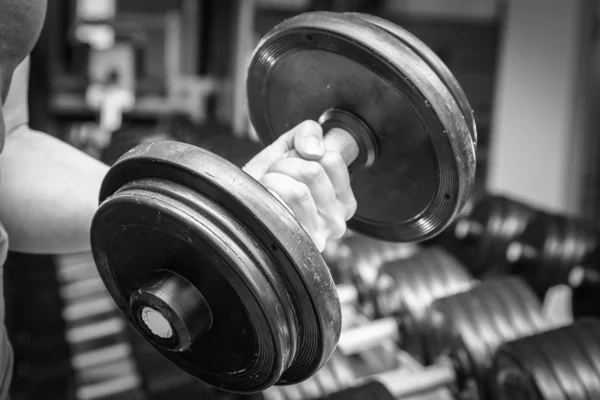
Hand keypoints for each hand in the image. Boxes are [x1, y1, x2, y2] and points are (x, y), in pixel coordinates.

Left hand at [244, 120, 356, 251]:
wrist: (240, 204)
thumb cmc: (267, 181)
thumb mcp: (289, 147)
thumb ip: (308, 133)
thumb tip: (314, 150)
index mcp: (343, 199)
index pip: (333, 159)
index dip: (304, 153)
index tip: (294, 163)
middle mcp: (337, 220)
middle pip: (314, 171)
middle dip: (286, 164)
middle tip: (276, 175)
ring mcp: (319, 234)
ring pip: (299, 190)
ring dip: (274, 179)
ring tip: (269, 186)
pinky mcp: (298, 243)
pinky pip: (283, 207)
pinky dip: (268, 193)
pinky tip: (265, 200)